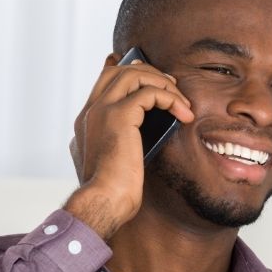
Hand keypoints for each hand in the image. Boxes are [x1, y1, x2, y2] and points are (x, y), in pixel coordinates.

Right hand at [64, 54, 193, 237]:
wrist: (104, 201)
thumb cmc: (113, 190)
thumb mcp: (114, 160)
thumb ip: (120, 141)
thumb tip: (140, 132)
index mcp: (87, 120)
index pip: (105, 80)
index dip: (131, 72)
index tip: (155, 78)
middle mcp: (91, 110)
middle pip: (120, 70)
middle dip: (150, 73)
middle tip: (173, 86)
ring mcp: (102, 110)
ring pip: (134, 75)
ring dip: (164, 84)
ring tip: (183, 104)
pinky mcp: (118, 116)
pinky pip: (149, 92)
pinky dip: (170, 98)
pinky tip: (183, 115)